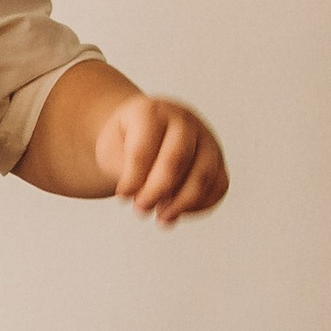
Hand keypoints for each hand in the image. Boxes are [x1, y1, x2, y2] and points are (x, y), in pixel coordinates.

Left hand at [95, 92, 227, 224]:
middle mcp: (183, 121)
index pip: (144, 149)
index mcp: (151, 112)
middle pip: (176, 160)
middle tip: (140, 209)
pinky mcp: (218, 159)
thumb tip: (147, 197)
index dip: (133, 178)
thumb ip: (127, 170)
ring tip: (162, 219)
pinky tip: (179, 212)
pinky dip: (201, 205)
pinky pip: (219, 186)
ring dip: (181, 203)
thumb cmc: (125, 140)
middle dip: (157, 191)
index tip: (122, 196)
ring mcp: (205, 139)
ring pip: (203, 175)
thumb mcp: (112, 148)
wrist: (143, 129)